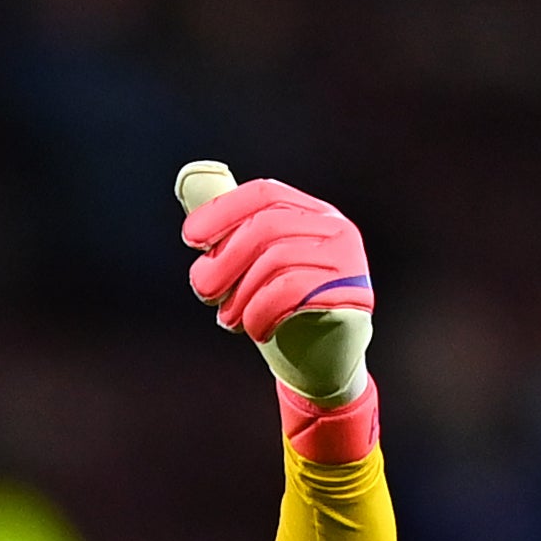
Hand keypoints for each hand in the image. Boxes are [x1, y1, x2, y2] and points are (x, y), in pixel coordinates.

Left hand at [175, 162, 372, 405]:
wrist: (323, 361)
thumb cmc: (280, 307)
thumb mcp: (251, 265)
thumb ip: (227, 227)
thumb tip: (189, 179)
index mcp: (310, 212)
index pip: (264, 194)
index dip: (222, 211)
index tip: (191, 239)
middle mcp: (334, 228)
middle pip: (266, 226)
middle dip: (223, 261)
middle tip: (204, 292)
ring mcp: (347, 259)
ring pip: (275, 259)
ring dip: (239, 294)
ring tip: (229, 319)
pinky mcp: (350, 293)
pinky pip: (291, 291)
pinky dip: (259, 312)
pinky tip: (253, 329)